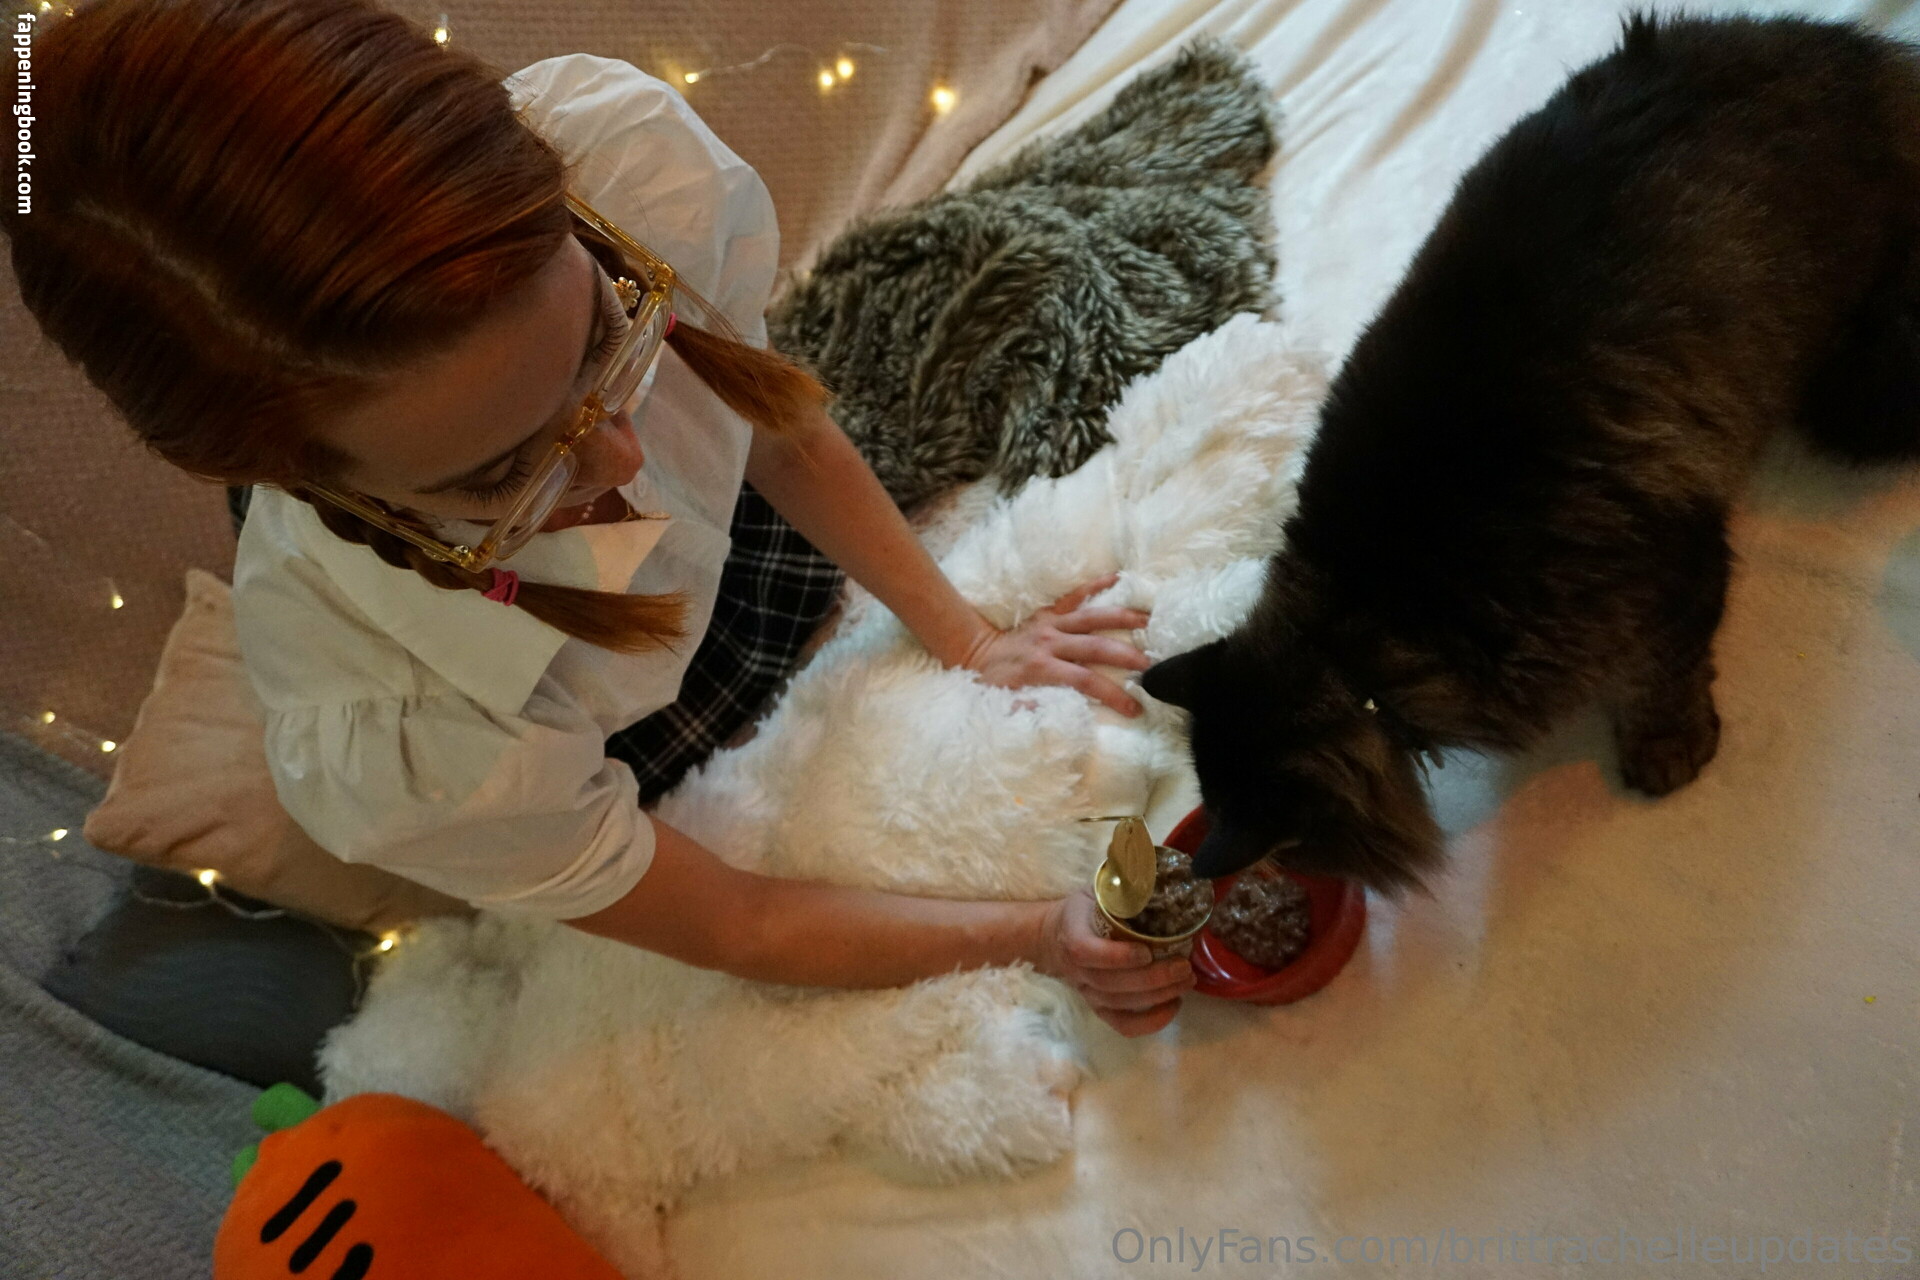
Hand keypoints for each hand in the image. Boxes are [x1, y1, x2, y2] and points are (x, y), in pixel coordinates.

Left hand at [959, 575, 1152, 716]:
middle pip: (1096, 647)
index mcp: (1042, 669)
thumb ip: (1032, 710)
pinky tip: (1117, 577)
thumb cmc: (994, 683)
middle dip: (1127, 656)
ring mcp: (1050, 624)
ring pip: (1092, 617)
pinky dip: (1095, 585)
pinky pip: (1073, 595)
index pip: (1086, 682)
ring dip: (1122, 618)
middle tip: (1154, 665)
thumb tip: (1063, 717)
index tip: (1134, 708)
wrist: (974, 651)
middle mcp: (1050, 643)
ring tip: (1149, 621)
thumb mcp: (1006, 705)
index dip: (1113, 695)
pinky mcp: (1048, 612)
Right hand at [1032, 889, 1193, 1036]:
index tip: (1147, 949)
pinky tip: (1174, 1004)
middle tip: (1184, 965)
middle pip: (1113, 984)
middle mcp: (1078, 971)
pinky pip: (1123, 1025)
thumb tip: (1149, 856)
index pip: (1089, 953)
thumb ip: (1120, 877)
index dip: (1118, 956)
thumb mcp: (1097, 887)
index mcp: (1073, 937)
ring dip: (1159, 996)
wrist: (1054, 938)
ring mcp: (1088, 993)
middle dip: (1153, 978)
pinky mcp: (1100, 1009)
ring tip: (1187, 980)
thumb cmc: (1084, 910)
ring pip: (1122, 1004)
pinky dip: (1151, 1021)